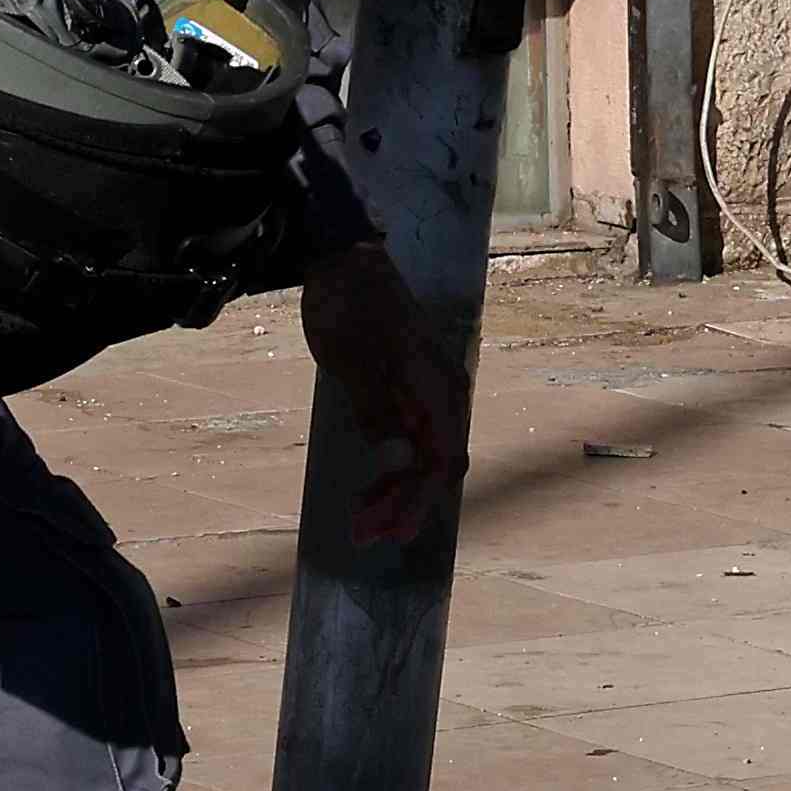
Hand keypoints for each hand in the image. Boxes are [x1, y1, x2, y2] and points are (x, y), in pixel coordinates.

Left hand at [301, 226, 471, 546]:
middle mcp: (444, 392)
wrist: (347, 258)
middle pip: (440, 465)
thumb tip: (396, 450)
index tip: (384, 531)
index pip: (437, 462)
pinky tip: (379, 474)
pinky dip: (402, 463)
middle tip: (365, 532)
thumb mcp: (350, 360)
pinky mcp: (418, 384)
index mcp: (432, 388)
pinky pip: (422, 436)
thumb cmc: (346, 307)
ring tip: (366, 510)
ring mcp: (433, 388)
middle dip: (406, 503)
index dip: (413, 501)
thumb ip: (376, 407)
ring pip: (432, 453)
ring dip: (403, 487)